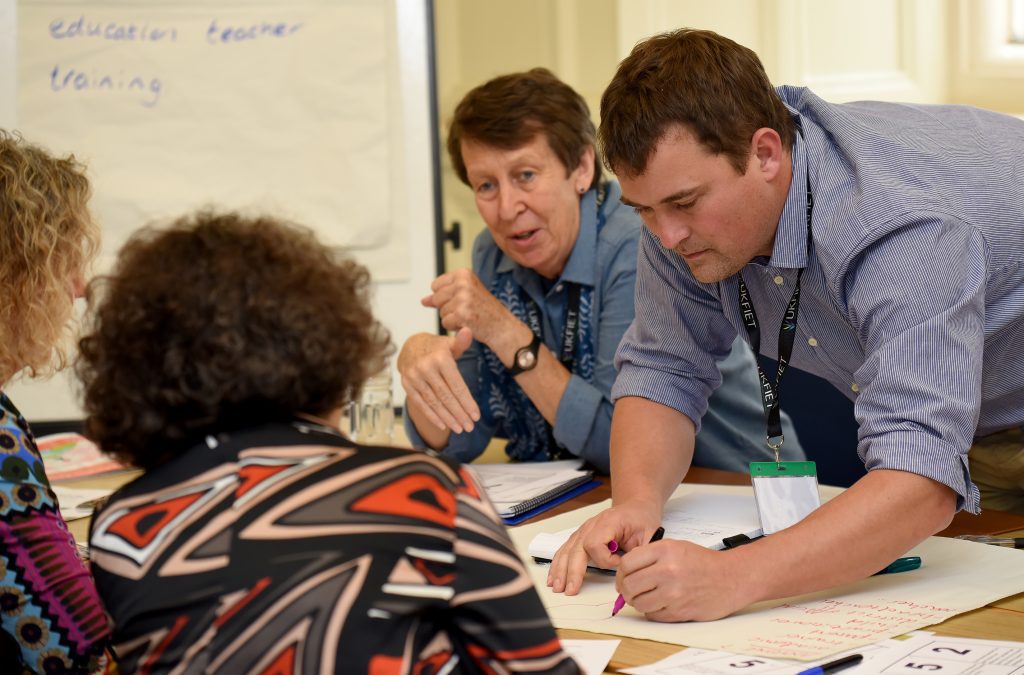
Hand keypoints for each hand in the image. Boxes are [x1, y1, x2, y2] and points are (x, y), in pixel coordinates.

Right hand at [398, 328, 478, 432]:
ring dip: (447, 418)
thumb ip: (461, 342)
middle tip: (470, 427)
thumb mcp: (449, 343)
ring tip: (459, 428)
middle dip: (459, 413)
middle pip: (446, 396)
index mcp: (440, 358)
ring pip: (434, 402)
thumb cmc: (437, 347)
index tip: (476, 416)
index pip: (456, 385)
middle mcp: (425, 367)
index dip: (467, 402)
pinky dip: (432, 416)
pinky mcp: (407, 384)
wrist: (410, 345)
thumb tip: (468, 331)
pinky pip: (421, 403)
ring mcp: (414, 377)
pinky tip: (443, 425)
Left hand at [422, 269, 515, 347]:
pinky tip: (468, 323)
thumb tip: (424, 300)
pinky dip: (454, 327)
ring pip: (441, 312)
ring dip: (452, 318)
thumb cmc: (485, 310)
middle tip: (467, 309)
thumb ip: (443, 295)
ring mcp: (462, 299)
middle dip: (448, 308)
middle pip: (437, 299)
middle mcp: (463, 283)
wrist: (502, 326)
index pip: (436, 285)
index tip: (462, 299)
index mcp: (463, 274)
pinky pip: (445, 323)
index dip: (445, 296)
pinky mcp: (462, 314)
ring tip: (469, 316)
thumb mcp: (465, 295)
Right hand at [547, 501, 660, 594]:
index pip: (595, 543)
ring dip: (561, 569)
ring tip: (558, 587)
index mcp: (608, 522)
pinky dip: (558, 563)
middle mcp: (591, 525)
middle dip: (572, 571)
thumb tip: (629, 574)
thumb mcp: (649, 535)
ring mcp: (583, 530)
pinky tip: (553, 577)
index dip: (605, 559)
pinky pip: (565, 549)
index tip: (619, 564)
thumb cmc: (641, 520)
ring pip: (567, 550)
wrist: (635, 507)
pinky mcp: (580, 537)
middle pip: (576, 548)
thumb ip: (640, 554)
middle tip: (571, 590)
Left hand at [615, 539, 750, 621]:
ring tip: (645, 596)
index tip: (623, 576)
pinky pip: (652, 615)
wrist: (732, 577)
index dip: (620, 572)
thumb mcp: (675, 547)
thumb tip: (624, 572)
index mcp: (664, 551)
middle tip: (628, 589)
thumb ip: (649, 556)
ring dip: (637, 601)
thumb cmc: (703, 562)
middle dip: (625, 589)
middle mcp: (667, 571)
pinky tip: (659, 603)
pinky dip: (651, 611)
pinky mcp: (680, 611)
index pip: (626, 564)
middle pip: (629, 585)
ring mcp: (674, 593)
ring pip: (638, 603)